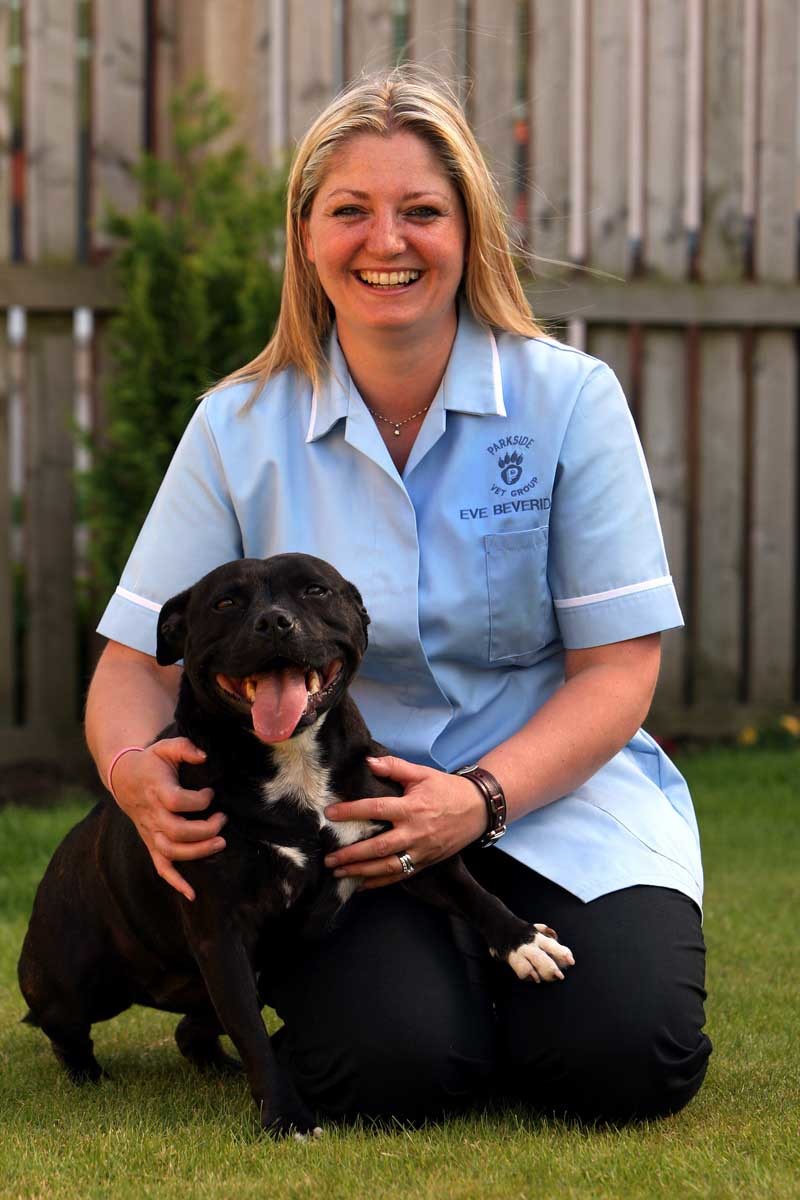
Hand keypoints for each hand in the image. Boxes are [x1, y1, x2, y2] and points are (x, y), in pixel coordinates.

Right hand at [110, 738, 225, 901]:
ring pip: (171, 851)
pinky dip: (175, 882)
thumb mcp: (166, 747)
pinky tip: (193, 893)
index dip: (198, 800)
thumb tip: (204, 756)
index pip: (177, 801)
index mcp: (157, 791)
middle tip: (223, 820)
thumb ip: (185, 748)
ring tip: (220, 843)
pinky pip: (161, 867)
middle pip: (177, 831)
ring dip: (197, 852)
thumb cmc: (151, 762)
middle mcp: (153, 815)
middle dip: (204, 829)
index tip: (211, 793)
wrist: (124, 778)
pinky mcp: (151, 843)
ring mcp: (151, 832)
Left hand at [323, 755, 487, 889]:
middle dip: (352, 854)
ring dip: (362, 872)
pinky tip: (361, 885)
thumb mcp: (422, 773)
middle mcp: (415, 832)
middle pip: (379, 847)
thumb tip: (368, 762)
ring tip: (338, 873)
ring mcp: (421, 851)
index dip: (351, 811)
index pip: (376, 809)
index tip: (330, 814)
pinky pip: (401, 875)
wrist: (478, 809)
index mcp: (411, 808)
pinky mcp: (426, 862)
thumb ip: (394, 767)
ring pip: (388, 866)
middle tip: (329, 858)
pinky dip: (380, 882)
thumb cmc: (447, 789)